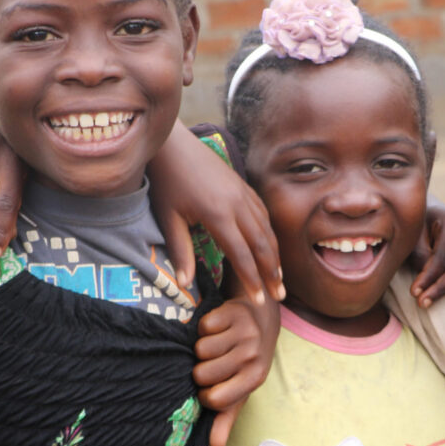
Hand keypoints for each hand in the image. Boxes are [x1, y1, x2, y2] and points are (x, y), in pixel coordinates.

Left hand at [148, 125, 282, 306]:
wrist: (172, 144)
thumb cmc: (165, 181)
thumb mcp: (168, 218)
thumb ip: (180, 251)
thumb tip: (184, 284)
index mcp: (218, 215)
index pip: (241, 255)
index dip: (252, 280)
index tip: (259, 301)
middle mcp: (237, 204)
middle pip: (262, 245)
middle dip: (272, 272)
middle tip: (279, 296)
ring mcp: (243, 193)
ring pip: (266, 229)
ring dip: (274, 255)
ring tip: (279, 277)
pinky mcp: (243, 186)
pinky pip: (263, 214)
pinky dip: (270, 233)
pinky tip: (270, 246)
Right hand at [194, 294, 278, 445]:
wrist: (262, 319)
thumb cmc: (246, 360)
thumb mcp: (240, 389)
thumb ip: (226, 417)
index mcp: (254, 378)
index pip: (214, 399)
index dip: (205, 395)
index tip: (212, 388)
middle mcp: (253, 355)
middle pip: (201, 374)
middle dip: (201, 371)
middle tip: (215, 363)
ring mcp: (245, 332)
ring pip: (199, 350)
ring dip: (202, 348)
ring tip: (217, 345)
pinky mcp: (233, 312)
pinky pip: (202, 327)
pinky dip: (204, 328)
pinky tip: (218, 328)